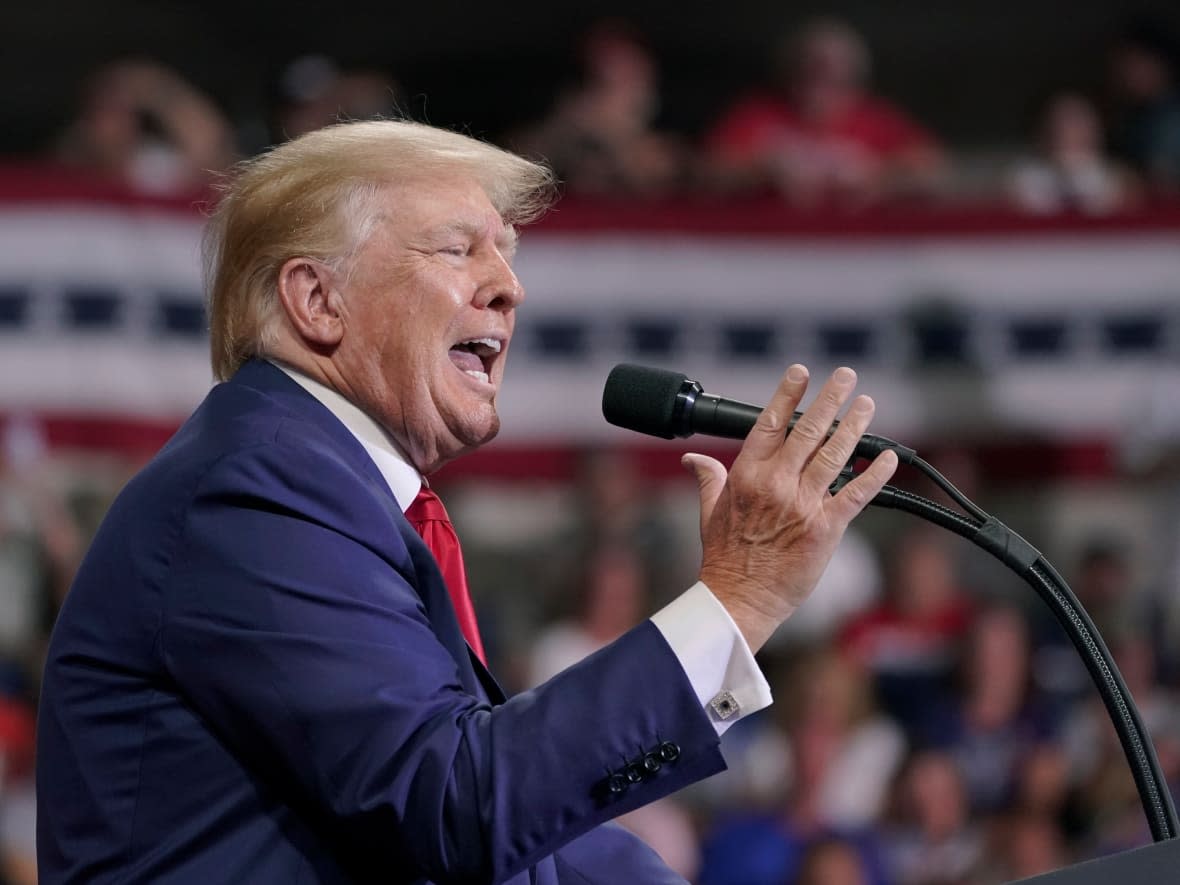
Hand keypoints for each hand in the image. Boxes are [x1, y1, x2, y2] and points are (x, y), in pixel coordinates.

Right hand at [683, 365, 897, 651]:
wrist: (740, 599)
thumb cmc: (725, 559)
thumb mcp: (708, 512)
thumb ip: (708, 479)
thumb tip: (694, 458)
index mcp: (746, 476)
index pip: (770, 424)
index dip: (788, 395)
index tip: (801, 373)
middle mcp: (776, 484)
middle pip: (808, 431)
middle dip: (830, 400)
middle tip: (846, 376)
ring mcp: (802, 505)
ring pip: (834, 455)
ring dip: (854, 426)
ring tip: (867, 403)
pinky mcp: (825, 528)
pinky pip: (855, 494)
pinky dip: (874, 474)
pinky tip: (886, 456)